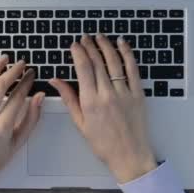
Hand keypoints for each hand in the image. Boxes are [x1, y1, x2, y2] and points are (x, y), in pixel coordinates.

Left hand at [0, 57, 44, 192]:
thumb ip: (31, 119)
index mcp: (2, 130)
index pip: (17, 97)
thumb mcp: (17, 143)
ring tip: (3, 60)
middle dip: (13, 71)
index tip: (31, 74)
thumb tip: (39, 97)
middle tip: (20, 64)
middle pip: (0, 87)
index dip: (27, 82)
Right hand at [49, 34, 156, 182]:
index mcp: (90, 102)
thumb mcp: (80, 122)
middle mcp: (107, 95)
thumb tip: (55, 81)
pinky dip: (127, 54)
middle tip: (85, 38)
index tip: (74, 45)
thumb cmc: (104, 143)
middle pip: (97, 62)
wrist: (129, 155)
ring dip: (106, 46)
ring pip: (114, 62)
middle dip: (90, 46)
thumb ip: (69, 98)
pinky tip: (122, 44)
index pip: (83, 69)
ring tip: (100, 37)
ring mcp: (124, 93)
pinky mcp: (138, 94)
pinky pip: (132, 69)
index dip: (78, 53)